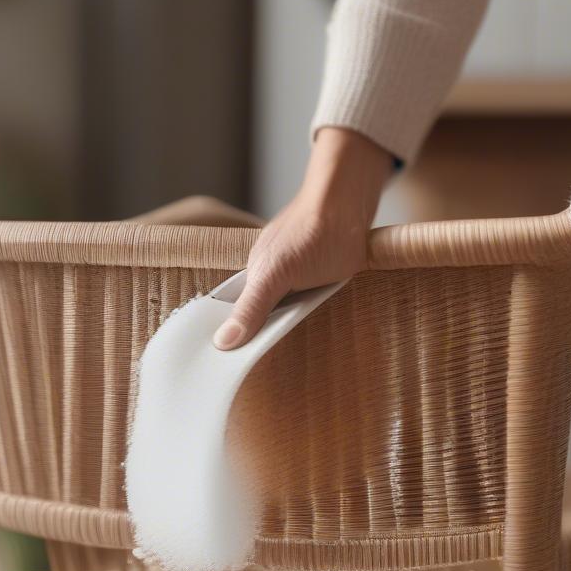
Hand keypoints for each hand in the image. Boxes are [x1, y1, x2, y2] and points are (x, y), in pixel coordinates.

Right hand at [213, 127, 394, 349]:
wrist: (348, 204)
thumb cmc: (312, 233)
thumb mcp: (275, 277)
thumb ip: (251, 309)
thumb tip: (222, 342)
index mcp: (255, 274)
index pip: (237, 312)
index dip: (234, 336)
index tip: (226, 366)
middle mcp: (274, 274)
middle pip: (262, 314)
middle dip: (258, 336)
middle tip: (255, 367)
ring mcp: (299, 273)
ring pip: (287, 308)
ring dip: (287, 324)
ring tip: (281, 353)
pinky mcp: (323, 271)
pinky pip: (310, 298)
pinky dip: (308, 311)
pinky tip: (312, 322)